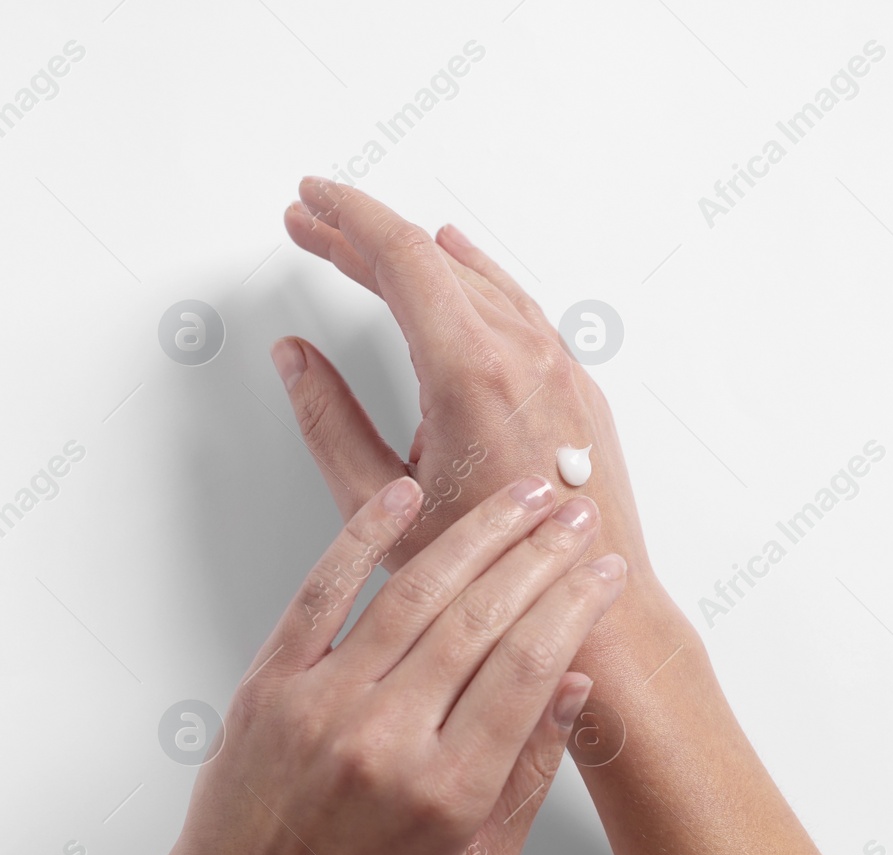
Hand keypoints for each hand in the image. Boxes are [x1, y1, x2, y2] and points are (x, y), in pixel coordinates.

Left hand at [138, 474, 624, 854]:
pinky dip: (363, 537)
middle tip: (573, 515)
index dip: (575, 606)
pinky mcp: (269, 686)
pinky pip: (321, 593)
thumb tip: (573, 683)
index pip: (530, 667)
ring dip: (475, 535)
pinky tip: (404, 497)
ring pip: (413, 595)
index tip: (602, 571)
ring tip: (517, 499)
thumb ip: (530, 774)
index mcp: (447, 790)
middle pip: (482, 618)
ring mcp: (321, 707)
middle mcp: (386, 742)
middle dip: (540, 556)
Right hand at [276, 178, 657, 618]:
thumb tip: (295, 362)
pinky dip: (473, 277)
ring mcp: (559, 367)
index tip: (309, 202)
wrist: (597, 613)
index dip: (346, 219)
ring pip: (479, 278)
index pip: (401, 258)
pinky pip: (517, 305)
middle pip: (434, 260)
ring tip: (364, 246)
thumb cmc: (496, 579)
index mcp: (471, 373)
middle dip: (364, 235)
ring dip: (417, 257)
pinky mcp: (576, 387)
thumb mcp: (384, 505)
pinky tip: (457, 265)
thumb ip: (329, 423)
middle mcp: (524, 355)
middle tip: (312, 224)